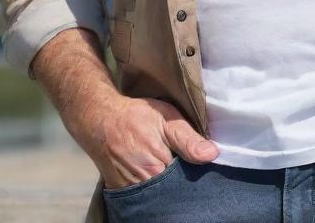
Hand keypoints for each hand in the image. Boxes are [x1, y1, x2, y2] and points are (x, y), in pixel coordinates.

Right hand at [83, 94, 219, 189]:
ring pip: (161, 196)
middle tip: (187, 166)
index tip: (203, 167)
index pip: (188, 183)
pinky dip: (155, 189)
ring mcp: (133, 193)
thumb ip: (188, 139)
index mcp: (158, 170)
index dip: (197, 175)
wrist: (101, 120)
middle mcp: (145, 187)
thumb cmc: (136, 117)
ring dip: (170, 186)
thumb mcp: (166, 119)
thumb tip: (212, 154)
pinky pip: (146, 197)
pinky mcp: (124, 194)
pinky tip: (160, 176)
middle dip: (184, 183)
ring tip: (172, 168)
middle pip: (174, 192)